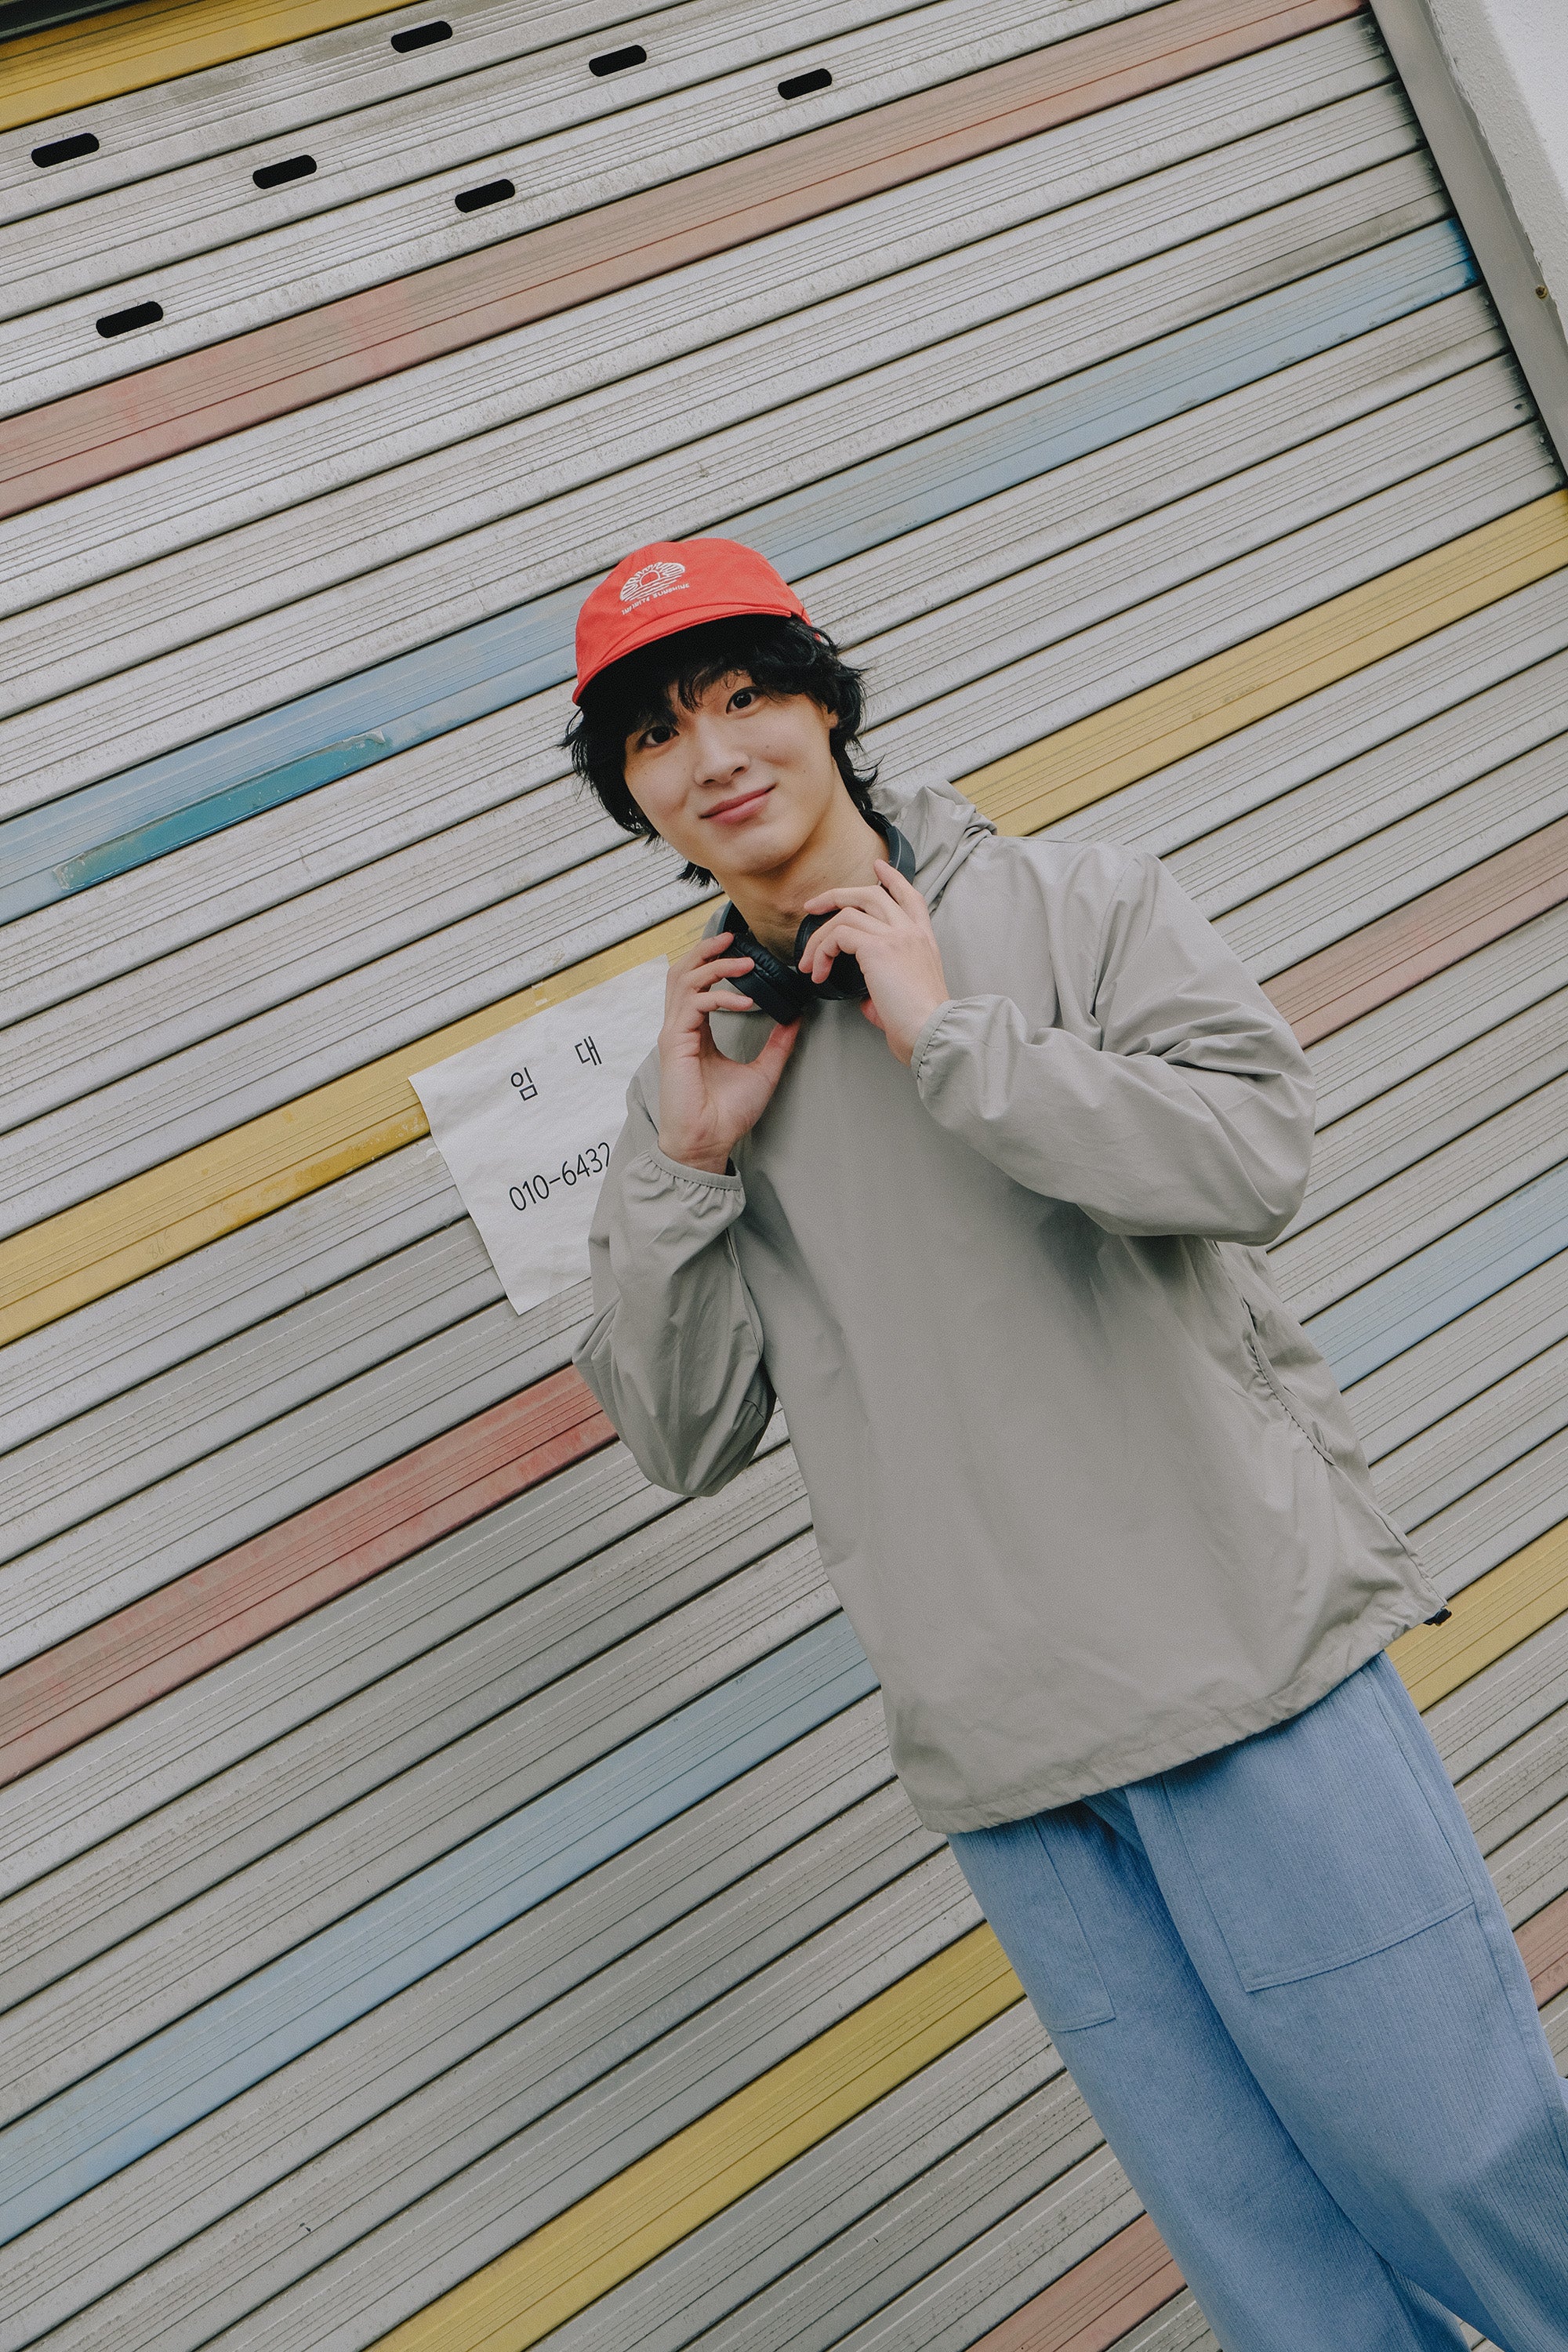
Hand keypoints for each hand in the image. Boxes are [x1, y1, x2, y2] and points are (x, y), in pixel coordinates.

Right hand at [656, 933, 799, 1173]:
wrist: (708, 1143)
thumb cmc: (726, 1115)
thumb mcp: (764, 1071)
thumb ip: (778, 1043)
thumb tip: (796, 1018)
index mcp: (696, 1031)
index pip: (697, 982)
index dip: (715, 960)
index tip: (742, 950)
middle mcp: (681, 1027)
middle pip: (682, 971)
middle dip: (707, 950)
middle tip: (735, 939)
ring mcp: (675, 1034)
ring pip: (683, 980)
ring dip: (714, 967)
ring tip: (744, 965)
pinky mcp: (675, 1044)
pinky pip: (694, 1005)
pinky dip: (720, 997)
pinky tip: (745, 1002)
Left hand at [798, 861, 949, 1063]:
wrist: (932, 1030)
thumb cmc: (921, 1022)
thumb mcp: (906, 997)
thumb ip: (885, 989)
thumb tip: (867, 999)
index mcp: (923, 940)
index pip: (910, 896)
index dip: (892, 878)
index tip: (878, 866)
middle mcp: (910, 931)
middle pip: (870, 894)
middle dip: (837, 895)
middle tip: (813, 906)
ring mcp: (894, 935)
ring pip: (847, 913)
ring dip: (819, 937)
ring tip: (808, 962)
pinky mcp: (876, 947)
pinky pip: (838, 935)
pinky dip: (821, 951)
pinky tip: (818, 972)